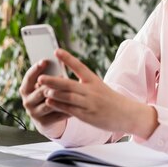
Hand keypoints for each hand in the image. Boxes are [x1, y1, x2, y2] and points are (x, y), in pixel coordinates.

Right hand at [19, 59, 68, 138]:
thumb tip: (58, 62)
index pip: (28, 77)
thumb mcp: (44, 85)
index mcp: (25, 90)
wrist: (46, 116)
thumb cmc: (47, 94)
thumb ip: (48, 76)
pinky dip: (66, 109)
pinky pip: (57, 114)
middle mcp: (27, 102)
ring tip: (72, 91)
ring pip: (49, 104)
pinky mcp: (43, 122)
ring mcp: (34, 113)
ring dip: (61, 97)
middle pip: (40, 91)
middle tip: (64, 77)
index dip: (36, 69)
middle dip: (52, 84)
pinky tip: (76, 103)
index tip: (45, 60)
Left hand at [38, 48, 158, 138]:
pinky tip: (49, 102)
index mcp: (94, 80)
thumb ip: (82, 85)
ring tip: (41, 90)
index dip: (67, 58)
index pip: (79, 66)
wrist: (127, 113)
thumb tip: (62, 83)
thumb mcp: (99, 87)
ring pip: (68, 97)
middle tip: (40, 77)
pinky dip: (58, 106)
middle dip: (53, 80)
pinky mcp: (87, 115)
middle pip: (69, 84)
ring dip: (53, 93)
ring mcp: (89, 103)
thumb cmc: (110, 100)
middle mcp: (91, 90)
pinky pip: (70, 110)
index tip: (56, 50)